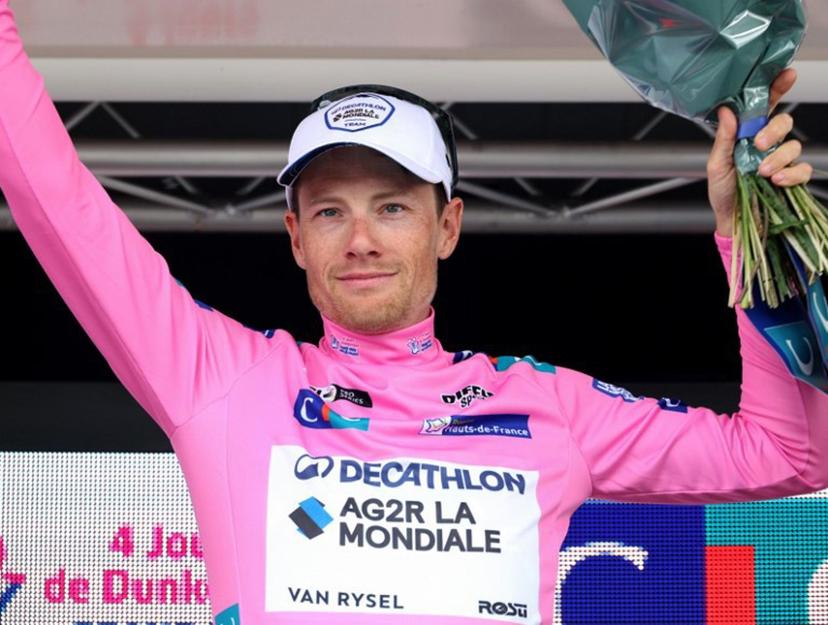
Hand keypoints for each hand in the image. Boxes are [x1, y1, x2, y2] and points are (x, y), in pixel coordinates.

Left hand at [706, 68, 812, 236]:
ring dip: (779, 157)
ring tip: (762, 172)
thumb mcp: (716, 165)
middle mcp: (766, 144)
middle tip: (760, 144)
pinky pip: (802, 170)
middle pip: (784, 122)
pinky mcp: (791, 178)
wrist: (732, 221)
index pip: (764, 107)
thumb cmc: (723, 192)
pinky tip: (777, 181)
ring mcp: (780, 161)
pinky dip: (791, 175)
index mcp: (747, 135)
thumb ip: (723, 139)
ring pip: (794, 145)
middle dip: (775, 130)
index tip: (786, 74)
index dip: (776, 88)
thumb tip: (727, 112)